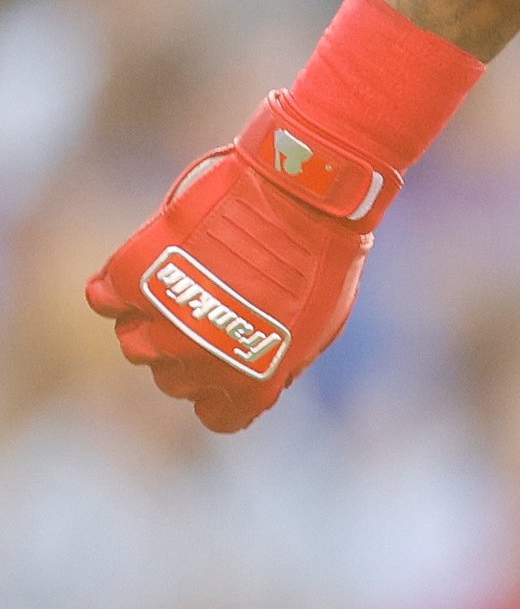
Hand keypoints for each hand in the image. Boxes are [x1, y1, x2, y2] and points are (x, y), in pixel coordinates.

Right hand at [86, 93, 394, 431]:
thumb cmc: (326, 253)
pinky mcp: (135, 275)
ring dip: (155, 318)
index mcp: (248, 384)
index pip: (214, 414)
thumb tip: (258, 382)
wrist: (305, 194)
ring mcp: (162, 321)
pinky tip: (146, 267)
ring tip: (187, 279)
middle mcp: (196, 364)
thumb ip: (282, 364)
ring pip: (135, 343)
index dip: (221, 386)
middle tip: (215, 301)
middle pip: (171, 376)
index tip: (231, 355)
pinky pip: (104, 298)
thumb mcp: (321, 326)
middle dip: (193, 347)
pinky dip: (118, 285)